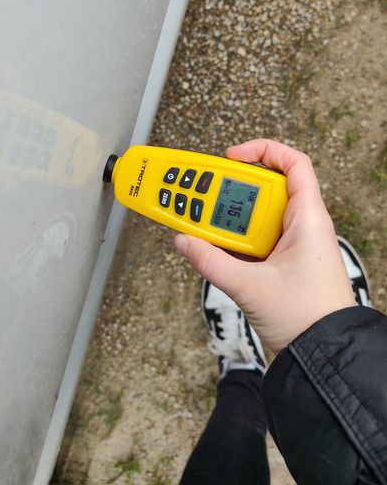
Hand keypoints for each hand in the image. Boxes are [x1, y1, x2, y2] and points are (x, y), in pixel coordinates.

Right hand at [174, 139, 356, 352]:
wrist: (322, 355)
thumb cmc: (308, 318)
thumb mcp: (250, 287)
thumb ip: (212, 262)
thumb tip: (185, 241)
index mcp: (308, 220)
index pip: (293, 164)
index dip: (263, 151)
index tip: (232, 157)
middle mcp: (301, 227)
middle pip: (264, 189)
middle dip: (231, 189)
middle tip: (203, 195)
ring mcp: (292, 245)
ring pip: (256, 216)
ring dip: (228, 217)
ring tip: (202, 221)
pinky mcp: (282, 262)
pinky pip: (255, 239)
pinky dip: (234, 239)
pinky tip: (215, 246)